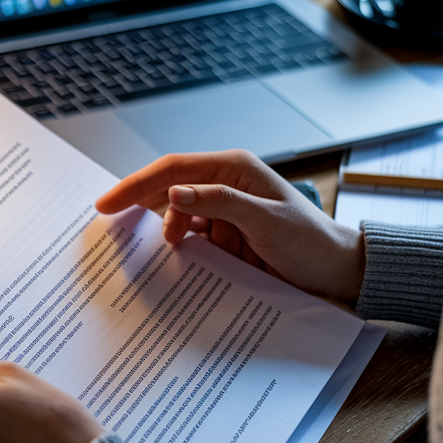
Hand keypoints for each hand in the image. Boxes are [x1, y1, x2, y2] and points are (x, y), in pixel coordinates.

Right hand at [96, 150, 364, 303]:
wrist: (339, 274)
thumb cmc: (311, 243)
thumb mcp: (268, 221)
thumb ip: (221, 203)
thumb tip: (174, 193)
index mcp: (234, 168)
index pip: (172, 169)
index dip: (135, 184)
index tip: (106, 204)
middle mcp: (224, 184)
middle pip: (167, 186)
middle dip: (135, 202)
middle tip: (104, 222)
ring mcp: (223, 210)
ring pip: (173, 213)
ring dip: (156, 229)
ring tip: (138, 248)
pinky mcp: (225, 235)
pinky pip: (188, 236)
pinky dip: (173, 246)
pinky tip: (166, 259)